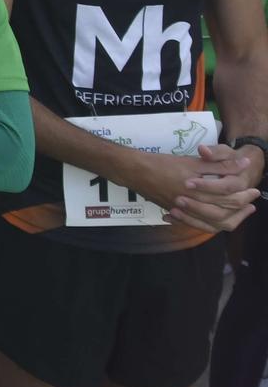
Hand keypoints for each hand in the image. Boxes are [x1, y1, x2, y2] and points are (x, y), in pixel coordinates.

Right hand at [125, 147, 260, 233]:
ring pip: (213, 222)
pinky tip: (216, 219)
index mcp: (198, 190)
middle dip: (240, 206)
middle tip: (251, 198)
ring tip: (240, 211)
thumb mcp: (192, 162)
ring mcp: (184, 212)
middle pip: (224, 211)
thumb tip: (243, 163)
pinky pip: (198, 224)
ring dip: (229, 217)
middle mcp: (193, 205)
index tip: (253, 189)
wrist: (134, 171)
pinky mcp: (176, 213)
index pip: (228, 196)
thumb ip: (218, 164)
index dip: (243, 193)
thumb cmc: (162, 164)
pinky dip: (209, 223)